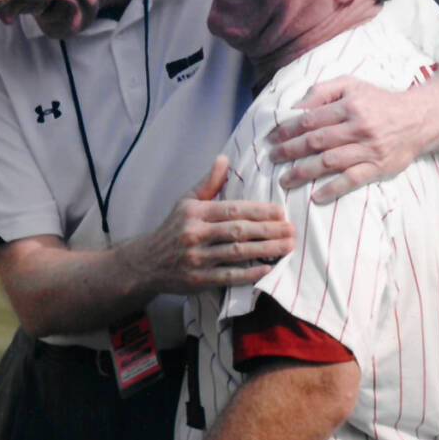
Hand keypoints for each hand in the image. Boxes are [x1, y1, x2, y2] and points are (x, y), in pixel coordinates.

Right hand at [128, 156, 294, 292]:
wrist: (146, 263)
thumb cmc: (172, 229)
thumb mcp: (186, 202)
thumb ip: (208, 183)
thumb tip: (224, 159)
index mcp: (195, 212)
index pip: (232, 209)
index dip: (259, 211)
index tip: (281, 212)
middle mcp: (195, 234)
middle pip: (238, 230)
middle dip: (269, 230)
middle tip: (292, 230)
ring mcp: (196, 258)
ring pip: (236, 253)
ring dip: (265, 250)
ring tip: (287, 247)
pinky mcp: (198, 280)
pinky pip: (228, 276)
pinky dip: (249, 273)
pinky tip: (267, 269)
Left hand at [267, 77, 423, 202]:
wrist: (419, 118)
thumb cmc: (379, 102)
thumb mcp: (353, 85)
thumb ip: (323, 91)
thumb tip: (296, 106)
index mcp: (350, 105)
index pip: (310, 118)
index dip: (287, 129)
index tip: (270, 138)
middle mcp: (358, 127)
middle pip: (316, 141)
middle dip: (289, 151)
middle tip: (271, 159)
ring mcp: (369, 149)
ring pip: (330, 162)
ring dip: (303, 172)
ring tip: (284, 180)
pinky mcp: (379, 167)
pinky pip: (352, 180)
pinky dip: (333, 189)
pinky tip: (315, 196)